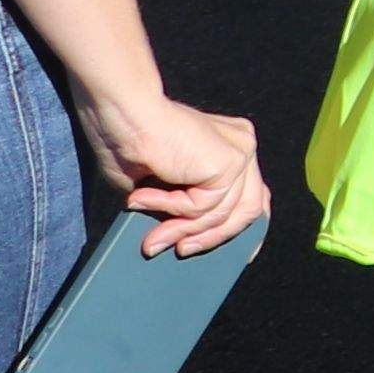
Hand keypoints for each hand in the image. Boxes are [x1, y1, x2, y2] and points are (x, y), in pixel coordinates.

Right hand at [84, 90, 267, 255]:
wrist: (120, 113)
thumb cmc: (128, 143)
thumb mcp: (161, 187)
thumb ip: (182, 208)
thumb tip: (183, 244)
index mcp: (230, 148)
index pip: (253, 195)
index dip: (247, 229)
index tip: (241, 259)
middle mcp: (243, 147)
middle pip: (247, 210)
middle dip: (212, 238)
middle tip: (178, 252)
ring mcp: (241, 152)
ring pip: (224, 214)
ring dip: (183, 231)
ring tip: (152, 238)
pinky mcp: (230, 160)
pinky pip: (206, 206)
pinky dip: (172, 210)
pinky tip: (144, 197)